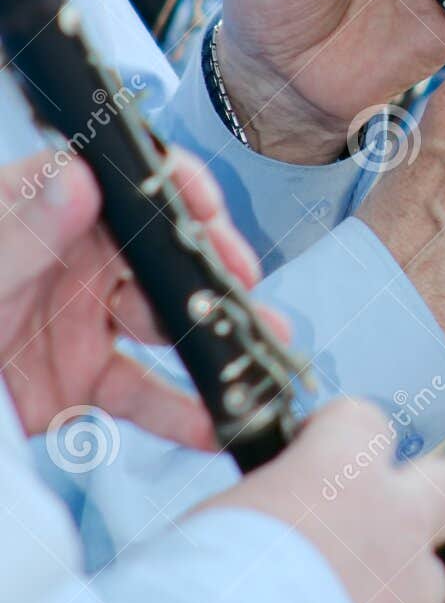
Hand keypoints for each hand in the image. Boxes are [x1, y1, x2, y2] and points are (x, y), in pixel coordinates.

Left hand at [0, 149, 259, 444]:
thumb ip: (20, 233)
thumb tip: (79, 178)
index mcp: (45, 211)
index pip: (126, 182)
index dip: (176, 191)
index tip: (210, 213)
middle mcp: (72, 260)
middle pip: (158, 256)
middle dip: (213, 274)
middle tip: (248, 294)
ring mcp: (77, 323)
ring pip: (163, 327)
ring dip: (217, 341)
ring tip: (262, 357)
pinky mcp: (76, 385)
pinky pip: (140, 395)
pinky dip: (183, 412)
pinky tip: (217, 424)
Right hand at [206, 398, 444, 602]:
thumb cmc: (206, 575)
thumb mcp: (227, 508)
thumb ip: (276, 499)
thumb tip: (276, 519)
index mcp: (345, 463)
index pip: (365, 421)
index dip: (340, 439)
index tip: (309, 462)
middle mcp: (396, 515)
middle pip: (444, 486)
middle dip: (419, 503)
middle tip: (371, 529)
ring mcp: (414, 588)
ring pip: (432, 583)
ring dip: (400, 600)